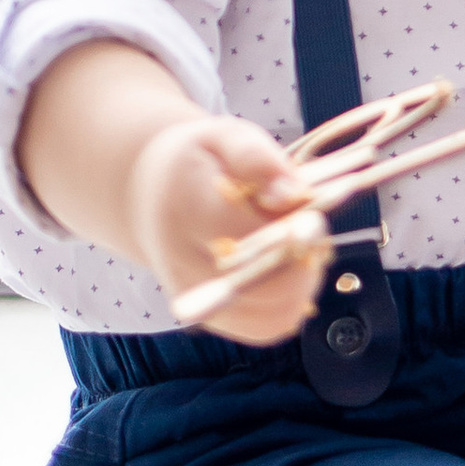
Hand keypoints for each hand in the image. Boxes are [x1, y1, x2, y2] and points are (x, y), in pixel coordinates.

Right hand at [130, 114, 327, 343]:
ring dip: (303, 285)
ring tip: (301, 249)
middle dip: (304, 259)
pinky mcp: (209, 318)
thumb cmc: (196, 163)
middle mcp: (182, 261)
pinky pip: (263, 327)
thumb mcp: (223, 137)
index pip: (247, 232)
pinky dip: (291, 304)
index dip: (293, 228)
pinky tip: (290, 272)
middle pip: (263, 284)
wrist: (149, 195)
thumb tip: (295, 195)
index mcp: (184, 205)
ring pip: (270, 314)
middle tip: (312, 228)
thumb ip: (260, 159)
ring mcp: (194, 297)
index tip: (314, 211)